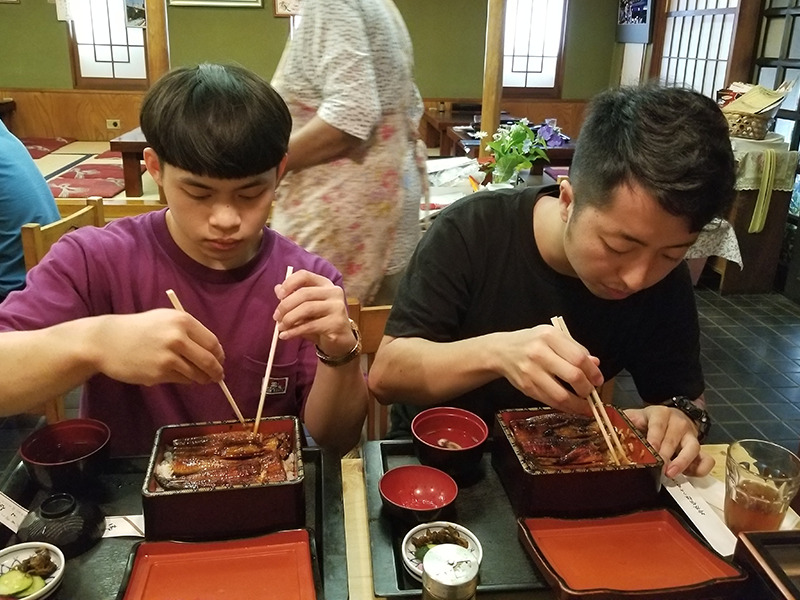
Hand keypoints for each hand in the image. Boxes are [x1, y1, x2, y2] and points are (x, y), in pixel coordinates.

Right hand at [91, 309, 224, 384]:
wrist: (107, 341)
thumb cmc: (139, 329)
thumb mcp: (165, 320)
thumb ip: (188, 332)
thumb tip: (212, 352)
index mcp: (183, 321)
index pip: (212, 342)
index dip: (219, 355)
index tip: (220, 361)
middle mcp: (178, 338)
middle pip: (209, 361)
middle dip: (216, 371)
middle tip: (218, 377)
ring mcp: (168, 357)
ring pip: (196, 374)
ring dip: (201, 379)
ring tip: (200, 378)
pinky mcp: (158, 373)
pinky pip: (181, 380)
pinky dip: (184, 380)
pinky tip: (177, 375)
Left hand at [274, 270, 353, 356]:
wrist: (339, 342)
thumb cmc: (321, 322)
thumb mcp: (305, 309)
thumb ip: (292, 298)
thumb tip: (277, 289)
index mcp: (324, 284)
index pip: (304, 275)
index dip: (289, 283)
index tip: (279, 296)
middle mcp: (333, 292)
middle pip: (304, 293)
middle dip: (286, 306)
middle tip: (276, 317)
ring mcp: (337, 307)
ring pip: (307, 308)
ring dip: (289, 319)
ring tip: (280, 328)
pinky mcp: (337, 323)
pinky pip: (310, 325)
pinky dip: (294, 331)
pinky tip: (286, 335)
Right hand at [494, 324, 603, 413]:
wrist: (501, 351)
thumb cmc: (531, 342)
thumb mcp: (553, 337)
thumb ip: (574, 349)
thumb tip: (595, 364)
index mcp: (549, 336)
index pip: (579, 357)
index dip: (593, 372)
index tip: (598, 380)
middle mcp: (539, 353)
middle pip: (573, 376)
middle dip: (587, 389)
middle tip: (592, 392)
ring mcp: (531, 372)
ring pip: (561, 395)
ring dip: (578, 404)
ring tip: (585, 406)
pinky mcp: (526, 387)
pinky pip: (550, 401)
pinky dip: (564, 407)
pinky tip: (571, 406)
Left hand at [624, 405, 713, 476]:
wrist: (672, 416)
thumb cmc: (649, 421)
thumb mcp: (636, 417)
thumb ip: (624, 421)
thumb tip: (606, 426)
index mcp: (660, 414)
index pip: (658, 424)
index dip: (654, 437)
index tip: (651, 449)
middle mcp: (678, 423)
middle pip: (673, 439)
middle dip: (665, 454)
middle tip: (657, 468)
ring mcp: (691, 436)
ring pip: (692, 447)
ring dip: (682, 462)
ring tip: (671, 474)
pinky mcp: (700, 449)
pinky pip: (706, 459)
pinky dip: (701, 468)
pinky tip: (691, 475)